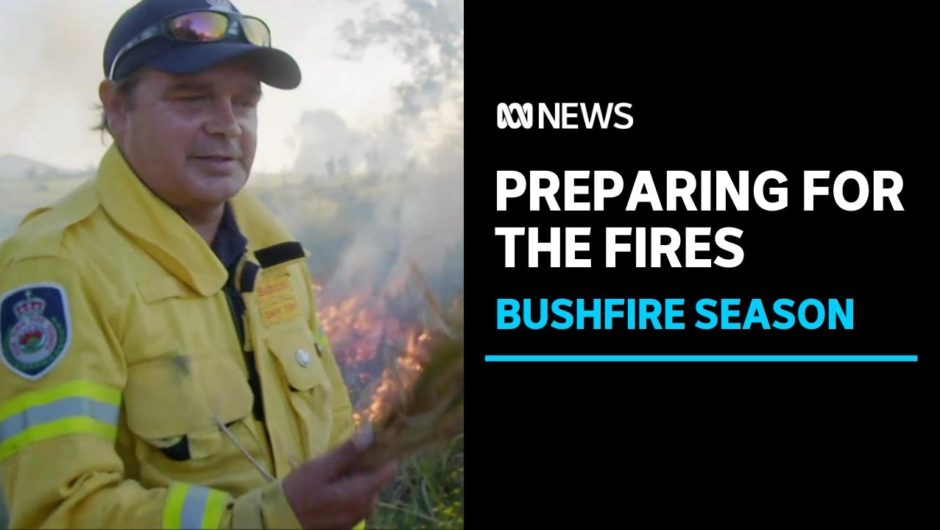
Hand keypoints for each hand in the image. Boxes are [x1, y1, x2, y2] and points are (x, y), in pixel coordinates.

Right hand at [282, 429, 398, 529]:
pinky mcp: (347, 524)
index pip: (390, 470)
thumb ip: (348, 452)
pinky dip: (350, 493)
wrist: (280, 520)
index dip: (384, 454)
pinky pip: (356, 503)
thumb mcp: (322, 467)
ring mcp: (357, 518)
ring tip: (335, 474)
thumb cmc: (299, 491)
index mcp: (362, 493)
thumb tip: (371, 433)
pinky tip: (332, 489)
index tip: (374, 442)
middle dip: (366, 467)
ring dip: (357, 480)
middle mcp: (365, 508)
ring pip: (367, 492)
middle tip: (344, 459)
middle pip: (378, 480)